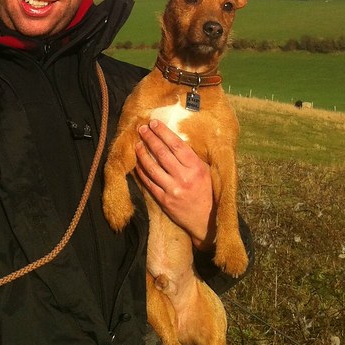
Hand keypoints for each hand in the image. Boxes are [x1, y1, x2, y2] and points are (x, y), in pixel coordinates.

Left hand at [134, 119, 216, 249]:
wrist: (206, 220)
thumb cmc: (207, 192)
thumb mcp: (205, 171)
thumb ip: (191, 158)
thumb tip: (174, 140)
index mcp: (196, 167)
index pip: (176, 145)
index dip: (163, 132)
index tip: (154, 123)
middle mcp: (184, 177)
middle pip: (162, 153)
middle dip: (150, 138)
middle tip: (142, 128)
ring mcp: (172, 190)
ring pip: (152, 167)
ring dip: (142, 153)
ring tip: (137, 144)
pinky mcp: (164, 200)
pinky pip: (149, 183)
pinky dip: (141, 171)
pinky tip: (137, 163)